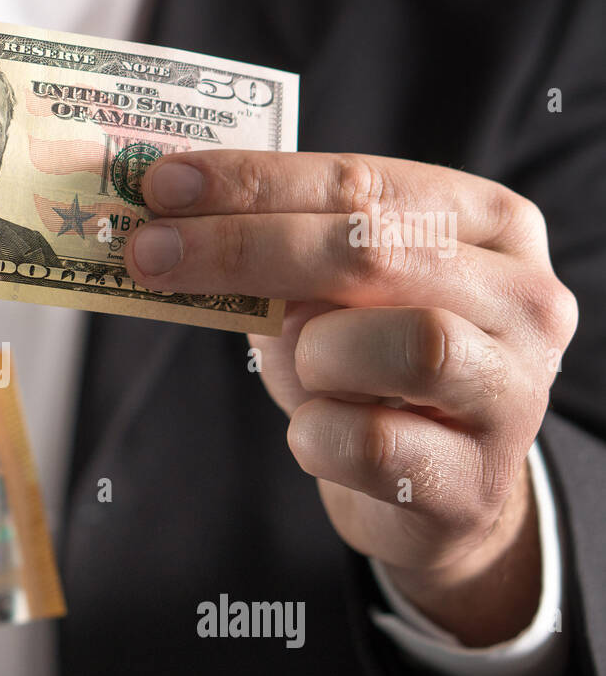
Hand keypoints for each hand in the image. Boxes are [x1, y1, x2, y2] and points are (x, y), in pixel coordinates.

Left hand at [126, 150, 576, 645]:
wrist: (429, 493)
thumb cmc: (369, 375)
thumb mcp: (323, 298)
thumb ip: (273, 252)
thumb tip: (167, 219)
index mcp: (487, 225)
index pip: (361, 183)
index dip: (254, 182)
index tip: (162, 186)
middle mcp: (524, 297)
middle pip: (374, 251)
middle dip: (244, 247)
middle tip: (150, 252)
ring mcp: (515, 391)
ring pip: (407, 344)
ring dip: (314, 356)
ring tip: (303, 369)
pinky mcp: (476, 480)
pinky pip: (373, 443)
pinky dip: (317, 436)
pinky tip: (317, 435)